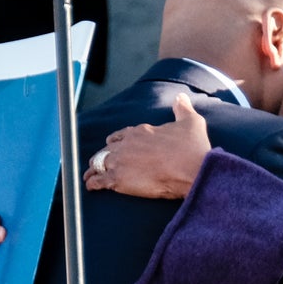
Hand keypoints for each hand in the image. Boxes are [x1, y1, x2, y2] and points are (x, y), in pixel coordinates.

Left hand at [84, 93, 211, 198]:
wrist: (193, 170)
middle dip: (102, 156)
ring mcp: (121, 162)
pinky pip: (99, 181)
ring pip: (99, 164)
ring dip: (94, 170)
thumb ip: (182, 108)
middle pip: (107, 149)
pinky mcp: (119, 180)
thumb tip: (181, 96)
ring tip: (89, 176)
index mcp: (141, 131)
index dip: (116, 141)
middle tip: (98, 163)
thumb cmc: (193, 148)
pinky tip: (91, 186)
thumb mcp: (191, 122)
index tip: (113, 145)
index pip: (121, 135)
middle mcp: (127, 144)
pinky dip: (93, 183)